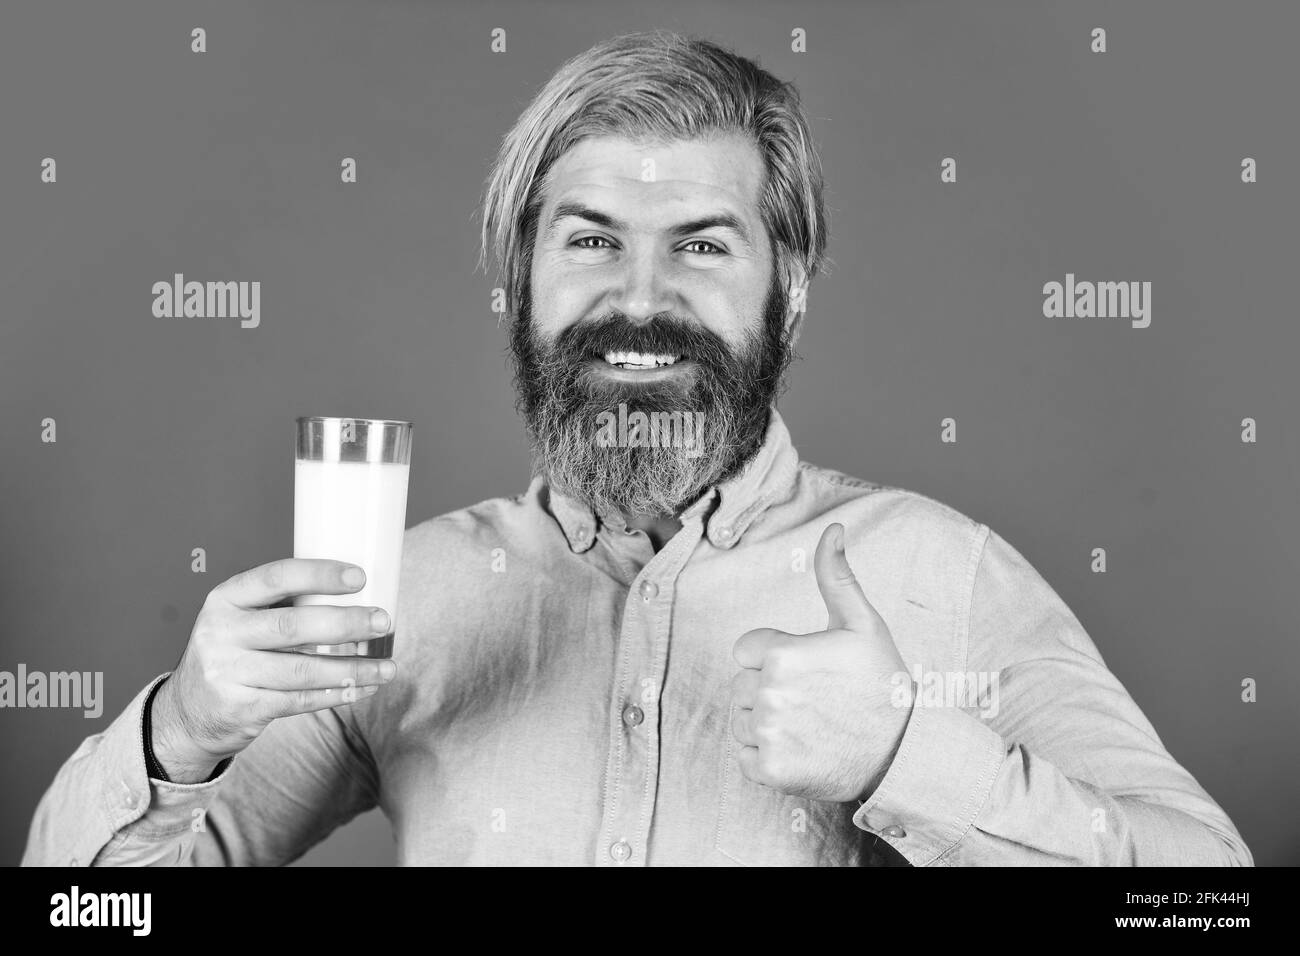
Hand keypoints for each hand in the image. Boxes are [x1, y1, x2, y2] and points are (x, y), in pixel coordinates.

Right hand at [150, 559, 397, 782]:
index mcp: (225, 599)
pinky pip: (300, 701)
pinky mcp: (241, 708)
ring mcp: (227, 673)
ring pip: (303, 669)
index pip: (275, 577)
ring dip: (353, 668)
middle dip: (346, 624)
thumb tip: (358, 596)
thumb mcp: (242, 619)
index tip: (360, 577)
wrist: (187, 713)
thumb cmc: (234, 654)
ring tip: (387, 666)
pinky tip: (363, 687)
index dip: (319, 575)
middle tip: (383, 622)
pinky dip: (338, 694)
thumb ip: (284, 605)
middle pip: (293, 626)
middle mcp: (221, 633)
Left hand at [730, 523, 914, 801]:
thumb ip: (835, 576)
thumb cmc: (882, 683)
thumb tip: (832, 528)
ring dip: (765, 725)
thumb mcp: (862, 624)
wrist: (904, 752)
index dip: (774, 658)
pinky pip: (744, 758)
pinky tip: (801, 750)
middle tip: (815, 700)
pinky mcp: (770, 772)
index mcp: (782, 654)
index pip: (745, 651)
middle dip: (769, 690)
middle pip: (740, 686)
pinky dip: (766, 759)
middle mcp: (769, 693)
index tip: (808, 670)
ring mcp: (769, 735)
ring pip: (740, 722)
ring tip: (809, 725)